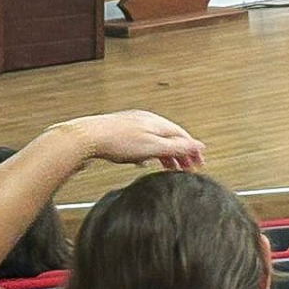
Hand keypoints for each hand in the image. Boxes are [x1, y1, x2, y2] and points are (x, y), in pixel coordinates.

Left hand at [56, 110, 204, 169]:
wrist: (89, 136)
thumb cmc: (118, 141)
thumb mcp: (153, 148)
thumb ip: (177, 148)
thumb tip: (198, 145)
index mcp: (159, 123)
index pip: (183, 137)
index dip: (192, 151)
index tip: (198, 163)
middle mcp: (149, 120)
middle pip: (171, 138)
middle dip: (180, 153)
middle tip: (186, 168)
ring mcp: (135, 124)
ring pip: (157, 139)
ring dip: (165, 153)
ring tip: (167, 167)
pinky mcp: (123, 130)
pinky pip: (144, 141)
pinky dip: (150, 151)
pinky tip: (144, 160)